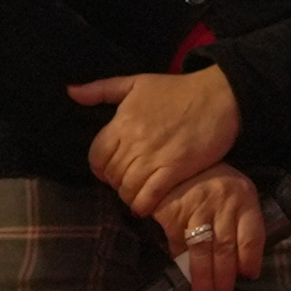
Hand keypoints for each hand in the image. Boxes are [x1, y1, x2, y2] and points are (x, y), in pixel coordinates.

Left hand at [67, 66, 241, 213]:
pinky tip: (145, 207)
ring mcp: (155, 156)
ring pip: (129, 188)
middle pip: (113, 174)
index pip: (97, 156)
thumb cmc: (178, 89)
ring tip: (137, 196)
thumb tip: (70, 92)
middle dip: (117, 183)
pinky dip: (144, 204)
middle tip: (128, 183)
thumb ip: (101, 89)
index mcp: (121, 122)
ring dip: (129, 196)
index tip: (111, 171)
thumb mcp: (136, 83)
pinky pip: (150, 195)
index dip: (100, 169)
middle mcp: (134, 141)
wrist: (219, 96)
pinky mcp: (176, 168)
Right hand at [146, 167, 268, 290]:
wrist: (181, 161)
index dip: (250, 258)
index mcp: (244, 198)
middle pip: (226, 247)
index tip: (249, 276)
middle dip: (224, 277)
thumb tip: (242, 266)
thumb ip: (241, 224)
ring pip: (201, 249)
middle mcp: (223, 203)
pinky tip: (183, 274)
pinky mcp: (172, 210)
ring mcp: (196, 207)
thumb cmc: (215, 184)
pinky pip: (177, 242)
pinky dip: (180, 260)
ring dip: (203, 277)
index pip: (252, 234)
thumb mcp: (237, 195)